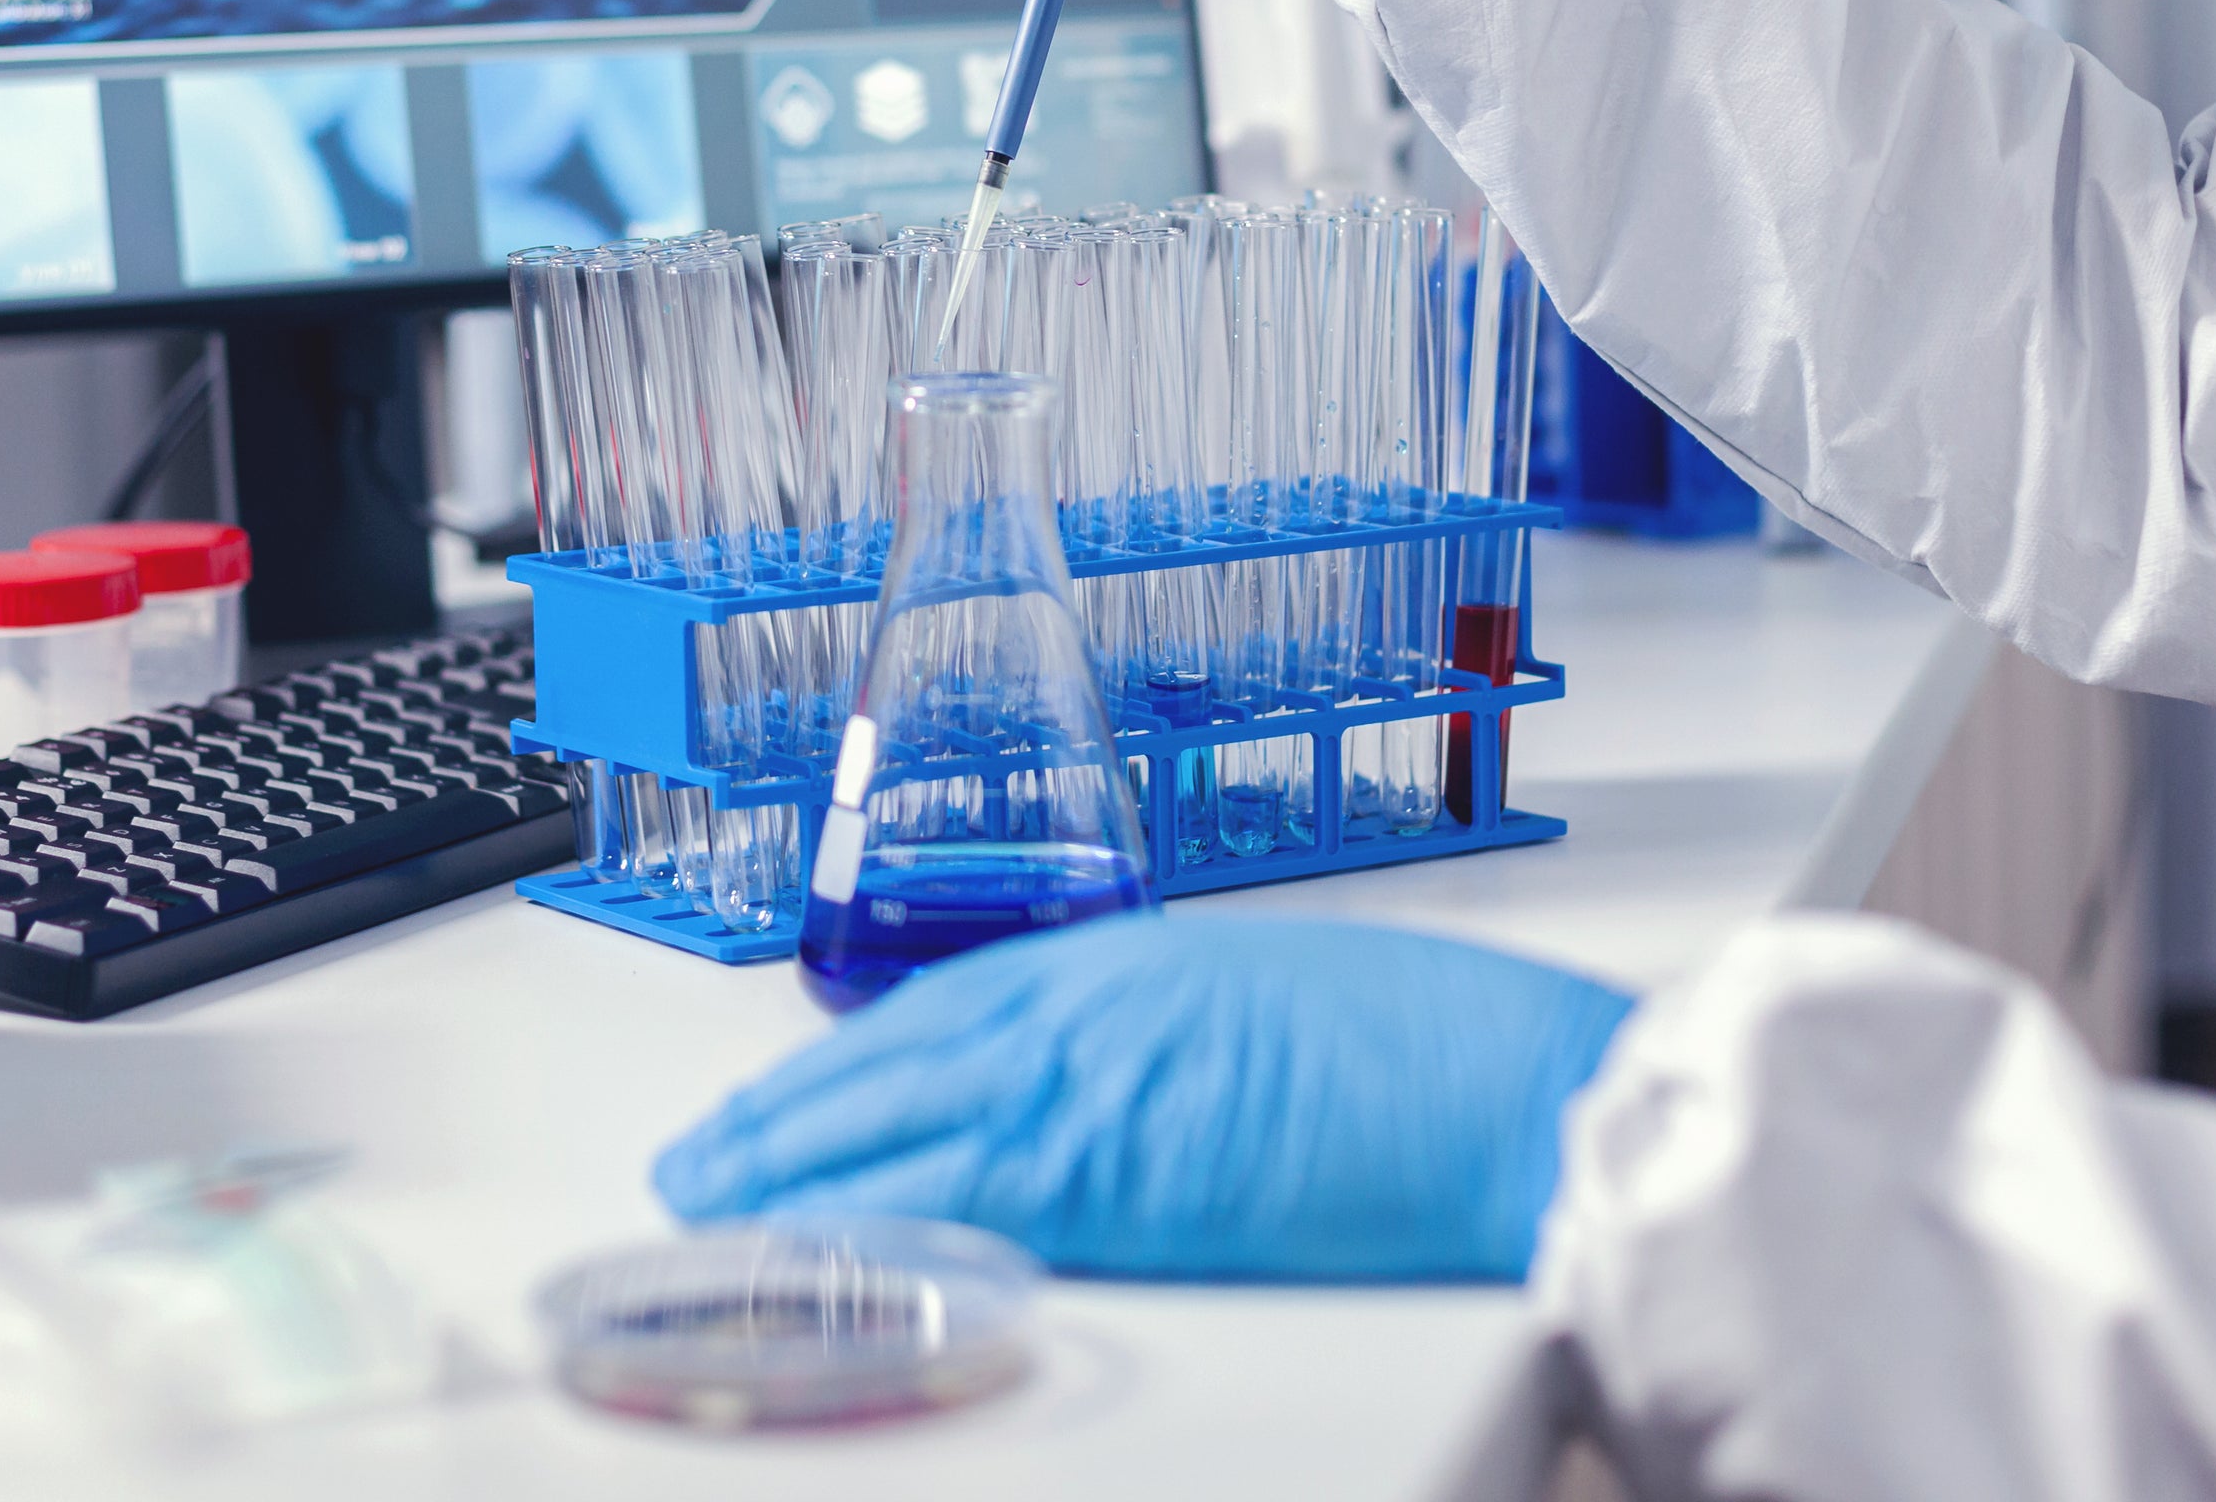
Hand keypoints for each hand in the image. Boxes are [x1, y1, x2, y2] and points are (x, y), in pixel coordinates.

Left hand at [652, 914, 1633, 1280]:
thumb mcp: (1270, 998)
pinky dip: (875, 1231)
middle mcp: (1093, 1005)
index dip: (850, 1058)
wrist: (1516, 1087)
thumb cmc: (1435, 1047)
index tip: (788, 1097)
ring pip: (899, 1128)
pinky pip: (962, 1206)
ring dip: (794, 1174)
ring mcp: (1100, 1086)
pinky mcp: (1120, 1178)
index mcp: (1131, 956)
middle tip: (699, 1165)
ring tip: (712, 1211)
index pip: (946, 1006)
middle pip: (893, 1063)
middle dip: (786, 1117)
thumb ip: (1163, 1033)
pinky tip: (817, 1259)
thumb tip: (1105, 1086)